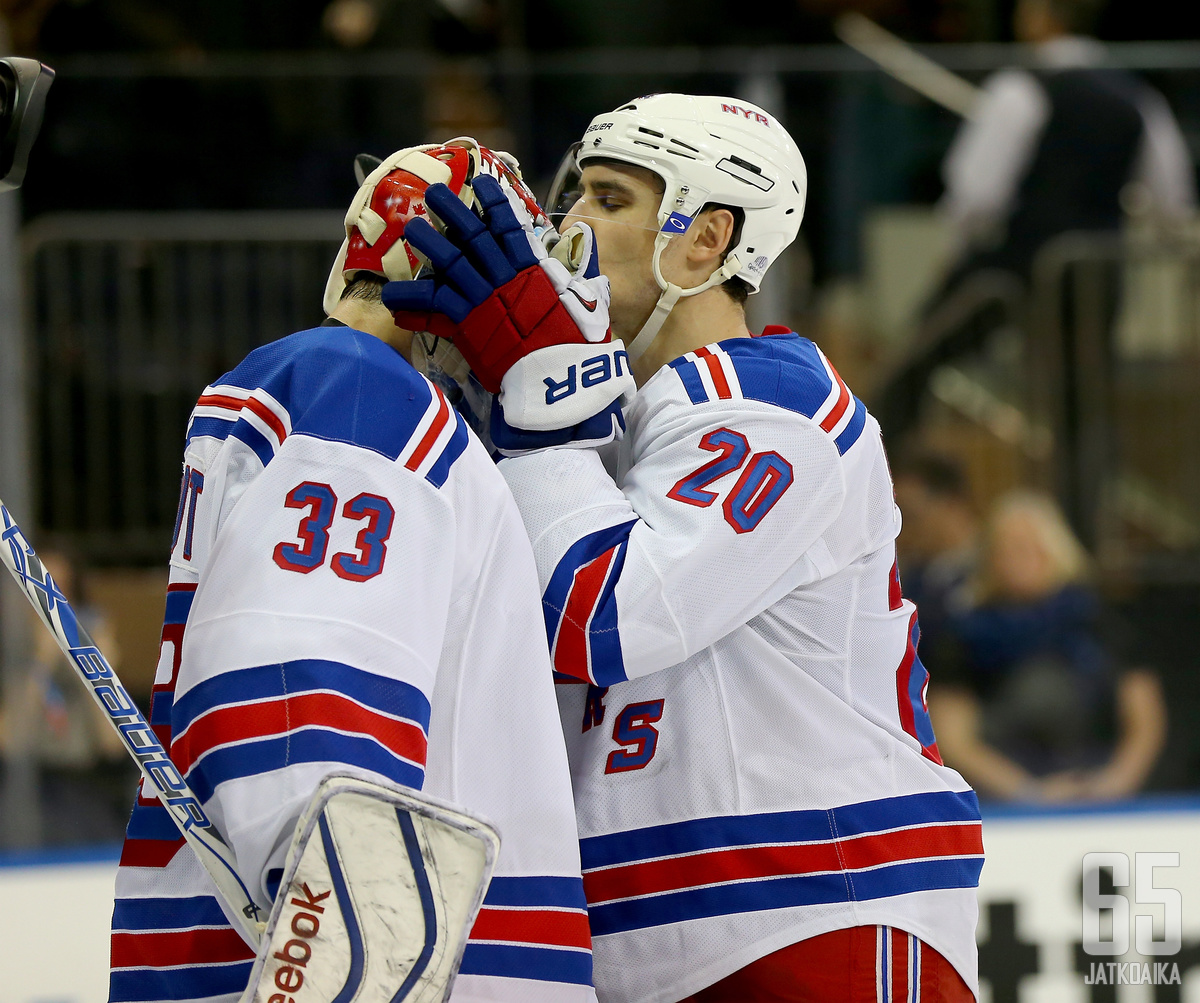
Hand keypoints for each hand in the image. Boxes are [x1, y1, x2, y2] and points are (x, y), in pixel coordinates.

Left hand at [382, 175, 630, 431]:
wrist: (560, 376)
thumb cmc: (576, 343)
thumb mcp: (583, 301)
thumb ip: (577, 273)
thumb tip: (586, 242)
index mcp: (532, 270)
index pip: (511, 228)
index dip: (496, 205)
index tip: (483, 184)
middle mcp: (504, 278)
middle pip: (473, 236)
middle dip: (454, 212)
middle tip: (434, 193)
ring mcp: (483, 299)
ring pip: (450, 264)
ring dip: (430, 246)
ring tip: (412, 229)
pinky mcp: (467, 325)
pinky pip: (434, 309)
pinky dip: (413, 305)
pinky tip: (393, 300)